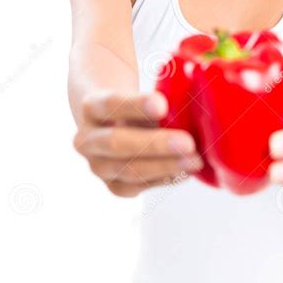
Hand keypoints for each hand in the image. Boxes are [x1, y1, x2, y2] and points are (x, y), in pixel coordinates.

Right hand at [73, 90, 203, 197]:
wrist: (112, 121)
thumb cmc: (134, 104)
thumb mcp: (138, 95)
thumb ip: (158, 104)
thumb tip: (195, 108)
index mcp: (90, 107)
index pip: (110, 104)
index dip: (136, 105)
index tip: (162, 104)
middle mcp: (86, 140)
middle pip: (116, 143)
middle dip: (155, 144)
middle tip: (188, 142)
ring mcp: (97, 166)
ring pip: (129, 170)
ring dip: (165, 166)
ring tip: (195, 161)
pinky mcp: (114, 186)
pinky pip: (139, 186)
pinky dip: (166, 178)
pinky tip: (186, 172)